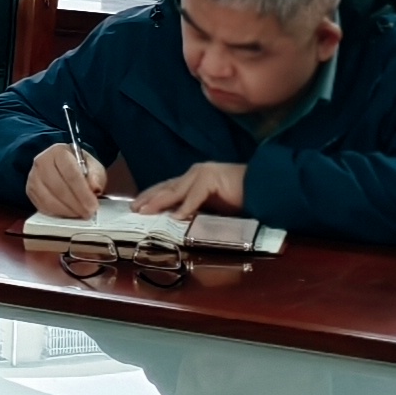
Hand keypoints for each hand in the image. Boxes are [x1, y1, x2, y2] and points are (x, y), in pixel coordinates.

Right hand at [25, 142, 109, 219]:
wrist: (63, 167)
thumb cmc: (79, 167)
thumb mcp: (93, 167)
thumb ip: (95, 176)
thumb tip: (94, 188)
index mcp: (59, 152)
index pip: (70, 173)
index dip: (82, 192)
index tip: (93, 205)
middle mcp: (42, 162)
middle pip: (58, 187)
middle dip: (75, 204)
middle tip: (88, 213)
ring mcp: (33, 177)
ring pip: (48, 199)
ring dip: (67, 210)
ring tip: (80, 214)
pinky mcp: (30, 191)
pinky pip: (43, 206)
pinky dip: (57, 213)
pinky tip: (69, 213)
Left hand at [132, 161, 247, 218]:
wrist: (262, 188)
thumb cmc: (238, 199)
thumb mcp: (210, 207)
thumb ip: (194, 209)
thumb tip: (175, 220)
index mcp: (193, 179)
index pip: (166, 187)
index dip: (151, 196)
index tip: (136, 206)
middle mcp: (195, 173)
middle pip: (166, 187)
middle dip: (148, 198)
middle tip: (133, 209)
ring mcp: (203, 174)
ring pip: (176, 190)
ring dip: (159, 202)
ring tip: (145, 212)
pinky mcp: (213, 179)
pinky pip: (196, 196)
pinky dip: (187, 206)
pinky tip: (177, 216)